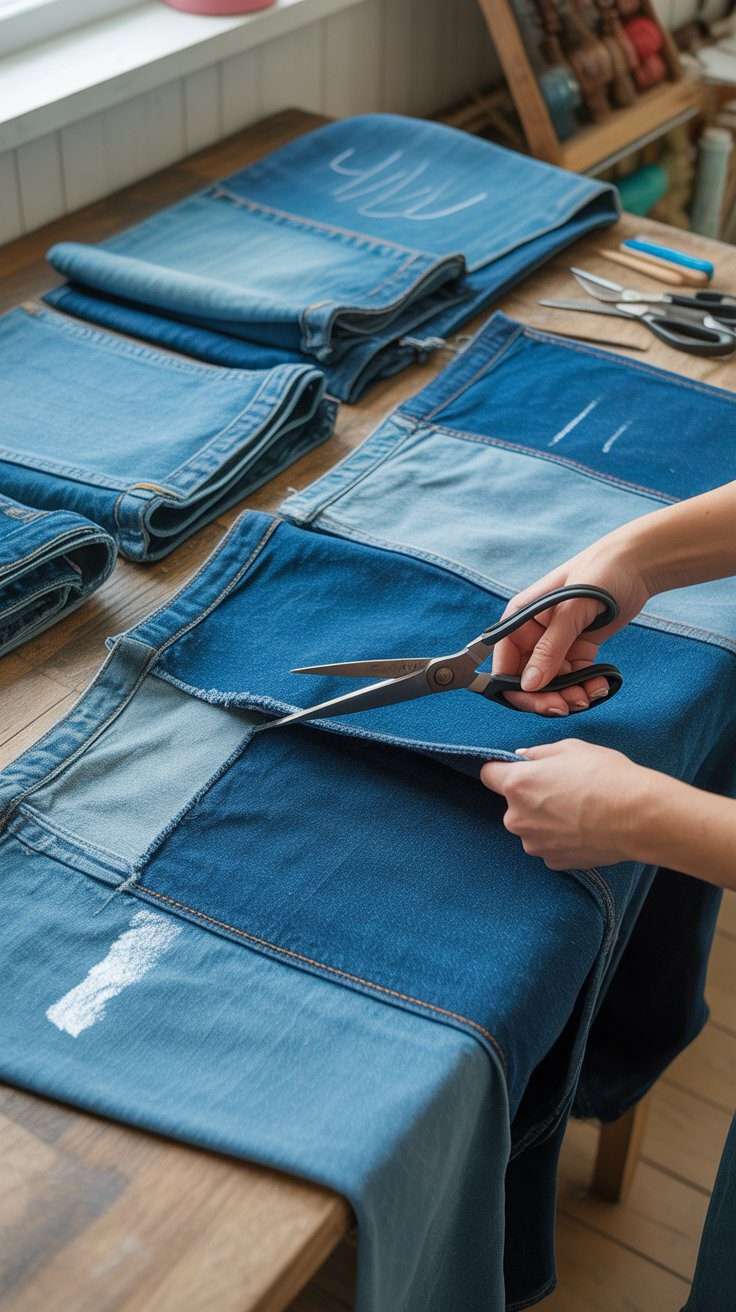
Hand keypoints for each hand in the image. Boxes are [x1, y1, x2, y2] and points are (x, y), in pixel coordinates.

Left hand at [480, 739, 648, 869]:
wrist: (637, 817)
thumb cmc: (606, 776)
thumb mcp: (572, 749)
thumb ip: (539, 753)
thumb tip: (524, 758)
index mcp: (517, 785)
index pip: (488, 774)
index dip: (501, 770)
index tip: (517, 770)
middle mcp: (517, 818)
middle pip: (513, 805)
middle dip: (531, 797)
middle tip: (563, 789)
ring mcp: (534, 844)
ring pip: (531, 827)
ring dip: (546, 820)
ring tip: (579, 811)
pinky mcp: (553, 861)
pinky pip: (549, 845)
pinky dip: (561, 838)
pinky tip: (585, 828)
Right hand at [492, 534, 650, 714]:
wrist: (637, 563)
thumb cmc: (600, 573)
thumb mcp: (572, 610)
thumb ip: (550, 648)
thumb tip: (528, 685)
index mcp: (521, 619)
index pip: (505, 663)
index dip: (517, 689)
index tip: (542, 703)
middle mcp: (534, 633)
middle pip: (529, 679)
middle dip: (547, 696)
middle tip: (569, 706)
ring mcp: (557, 642)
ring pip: (553, 683)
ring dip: (570, 695)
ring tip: (591, 695)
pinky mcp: (579, 647)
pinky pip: (575, 677)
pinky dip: (586, 686)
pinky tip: (601, 685)